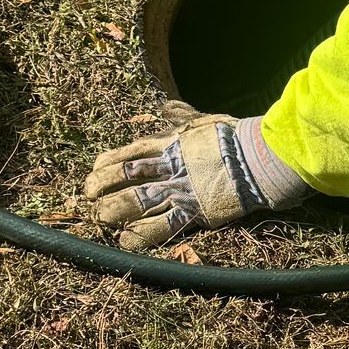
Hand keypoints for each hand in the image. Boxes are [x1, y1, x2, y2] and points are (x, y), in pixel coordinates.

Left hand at [83, 113, 309, 252]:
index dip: (109, 162)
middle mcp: (170, 167)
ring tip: (99, 217)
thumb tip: (168, 107)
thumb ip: (183, 115)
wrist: (260, 157)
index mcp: (171, 144)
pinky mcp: (195, 211)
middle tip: (88, 195)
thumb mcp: (205, 120)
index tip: (95, 168)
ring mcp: (181, 190)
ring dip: (115, 209)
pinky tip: (125, 242)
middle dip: (104, 185)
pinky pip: (163, 226)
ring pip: (138, 200)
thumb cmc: (236, 137)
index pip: (131, 152)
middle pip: (127, 175)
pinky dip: (142, 235)